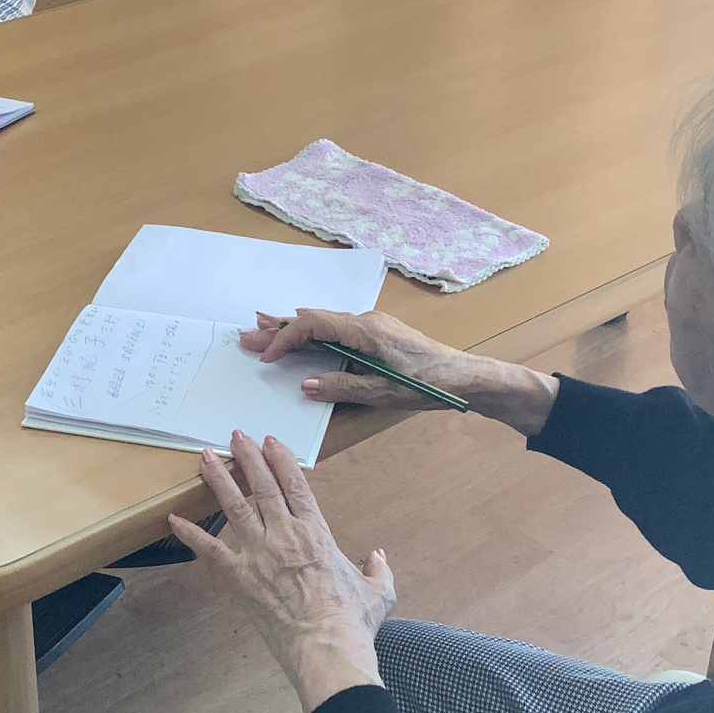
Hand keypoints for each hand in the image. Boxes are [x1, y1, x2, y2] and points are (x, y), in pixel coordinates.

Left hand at [169, 433, 393, 712]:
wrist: (326, 648)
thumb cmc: (353, 622)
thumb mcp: (379, 591)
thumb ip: (378, 568)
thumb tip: (378, 556)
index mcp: (317, 532)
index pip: (296, 484)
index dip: (282, 459)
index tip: (271, 440)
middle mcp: (286, 534)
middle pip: (263, 485)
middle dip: (248, 457)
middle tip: (236, 435)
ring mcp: (260, 554)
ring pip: (235, 507)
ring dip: (219, 480)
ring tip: (205, 457)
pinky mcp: (240, 577)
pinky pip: (210, 550)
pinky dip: (191, 534)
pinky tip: (174, 518)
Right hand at [242, 309, 560, 435]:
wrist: (467, 377)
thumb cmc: (429, 385)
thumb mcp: (382, 393)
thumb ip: (341, 387)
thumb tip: (305, 385)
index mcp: (365, 331)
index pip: (313, 325)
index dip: (285, 339)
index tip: (265, 357)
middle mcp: (366, 321)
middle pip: (314, 319)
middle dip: (278, 328)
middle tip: (246, 334)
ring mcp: (373, 325)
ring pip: (324, 322)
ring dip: (294, 329)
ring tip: (264, 328)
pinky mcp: (379, 333)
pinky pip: (337, 327)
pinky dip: (313, 332)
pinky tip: (304, 335)